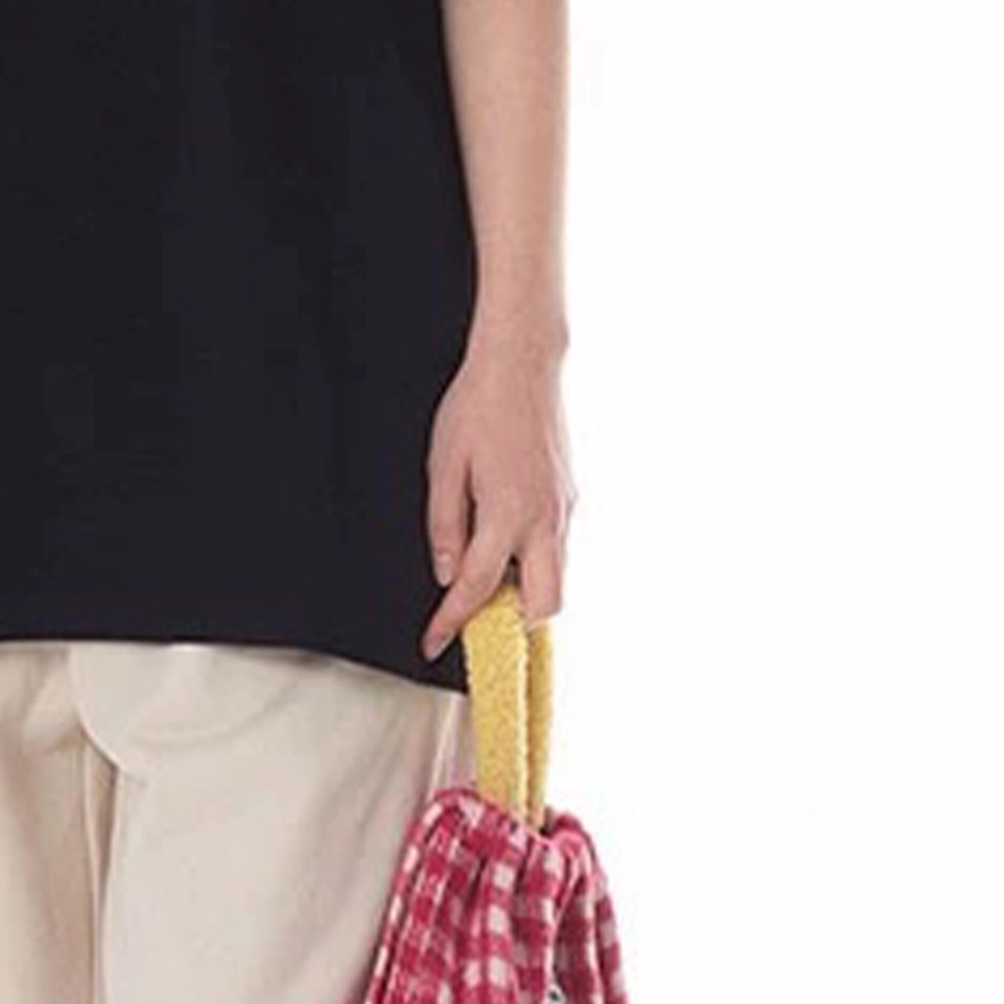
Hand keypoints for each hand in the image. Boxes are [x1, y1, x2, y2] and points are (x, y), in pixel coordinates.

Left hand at [420, 333, 573, 657]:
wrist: (523, 362)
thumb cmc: (478, 406)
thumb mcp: (443, 466)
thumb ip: (445, 526)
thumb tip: (447, 573)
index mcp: (508, 515)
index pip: (478, 589)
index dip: (452, 622)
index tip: (433, 642)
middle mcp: (545, 520)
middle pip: (544, 607)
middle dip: (512, 622)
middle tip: (475, 612)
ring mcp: (564, 509)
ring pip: (557, 577)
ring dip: (525, 588)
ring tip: (487, 569)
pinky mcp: (570, 495)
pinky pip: (556, 545)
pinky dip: (533, 558)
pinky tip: (505, 534)